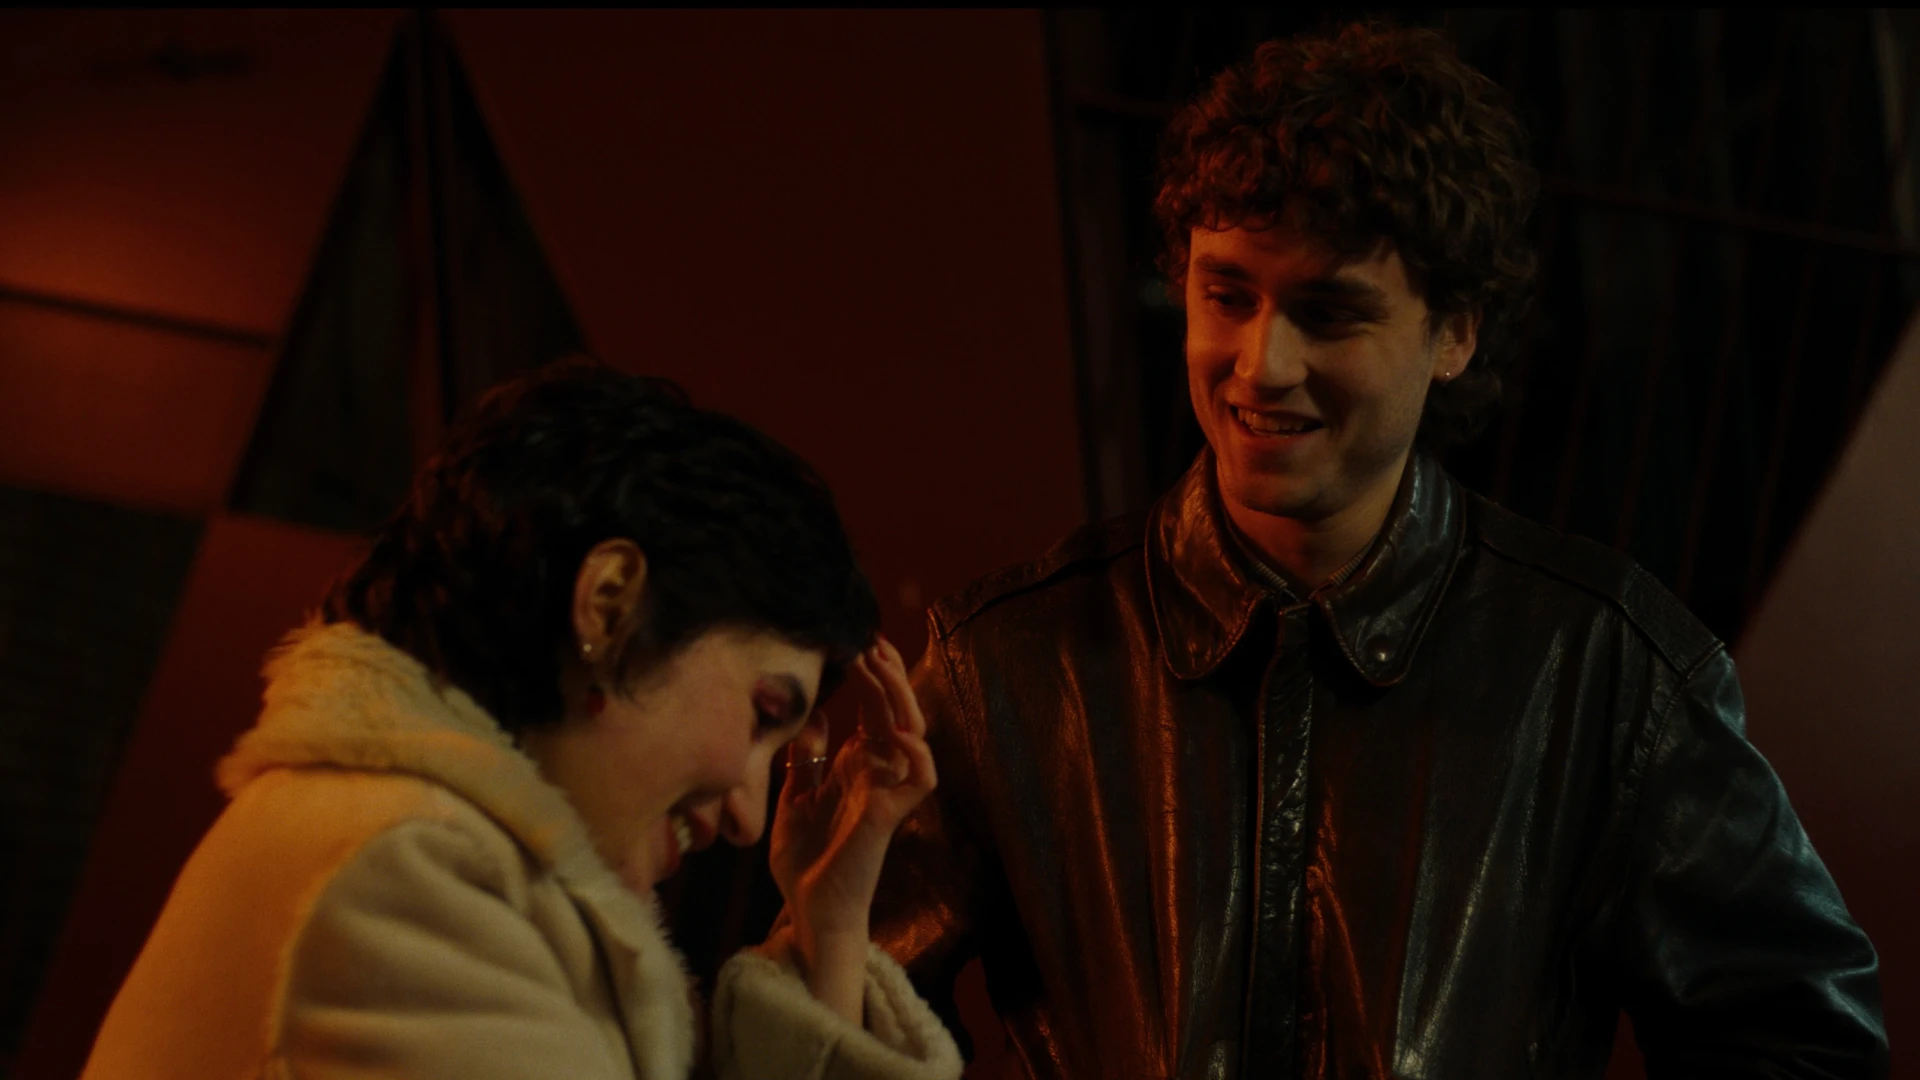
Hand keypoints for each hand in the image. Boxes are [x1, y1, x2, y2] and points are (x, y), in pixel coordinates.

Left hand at [765, 635, 935, 1020]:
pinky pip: (920, 778)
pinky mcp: (889, 815)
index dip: (871, 677)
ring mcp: (886, 793)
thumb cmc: (804, 861)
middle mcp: (877, 775)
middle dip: (887, 675)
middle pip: (895, 712)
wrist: (808, 910)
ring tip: (880, 665)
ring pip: (912, 733)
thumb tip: (811, 717)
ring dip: (899, 698)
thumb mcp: (794, 799)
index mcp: (855, 768)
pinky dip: (914, 752)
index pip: (873, 711)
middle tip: (870, 642)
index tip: (856, 644)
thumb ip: (804, 761)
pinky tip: (893, 729)